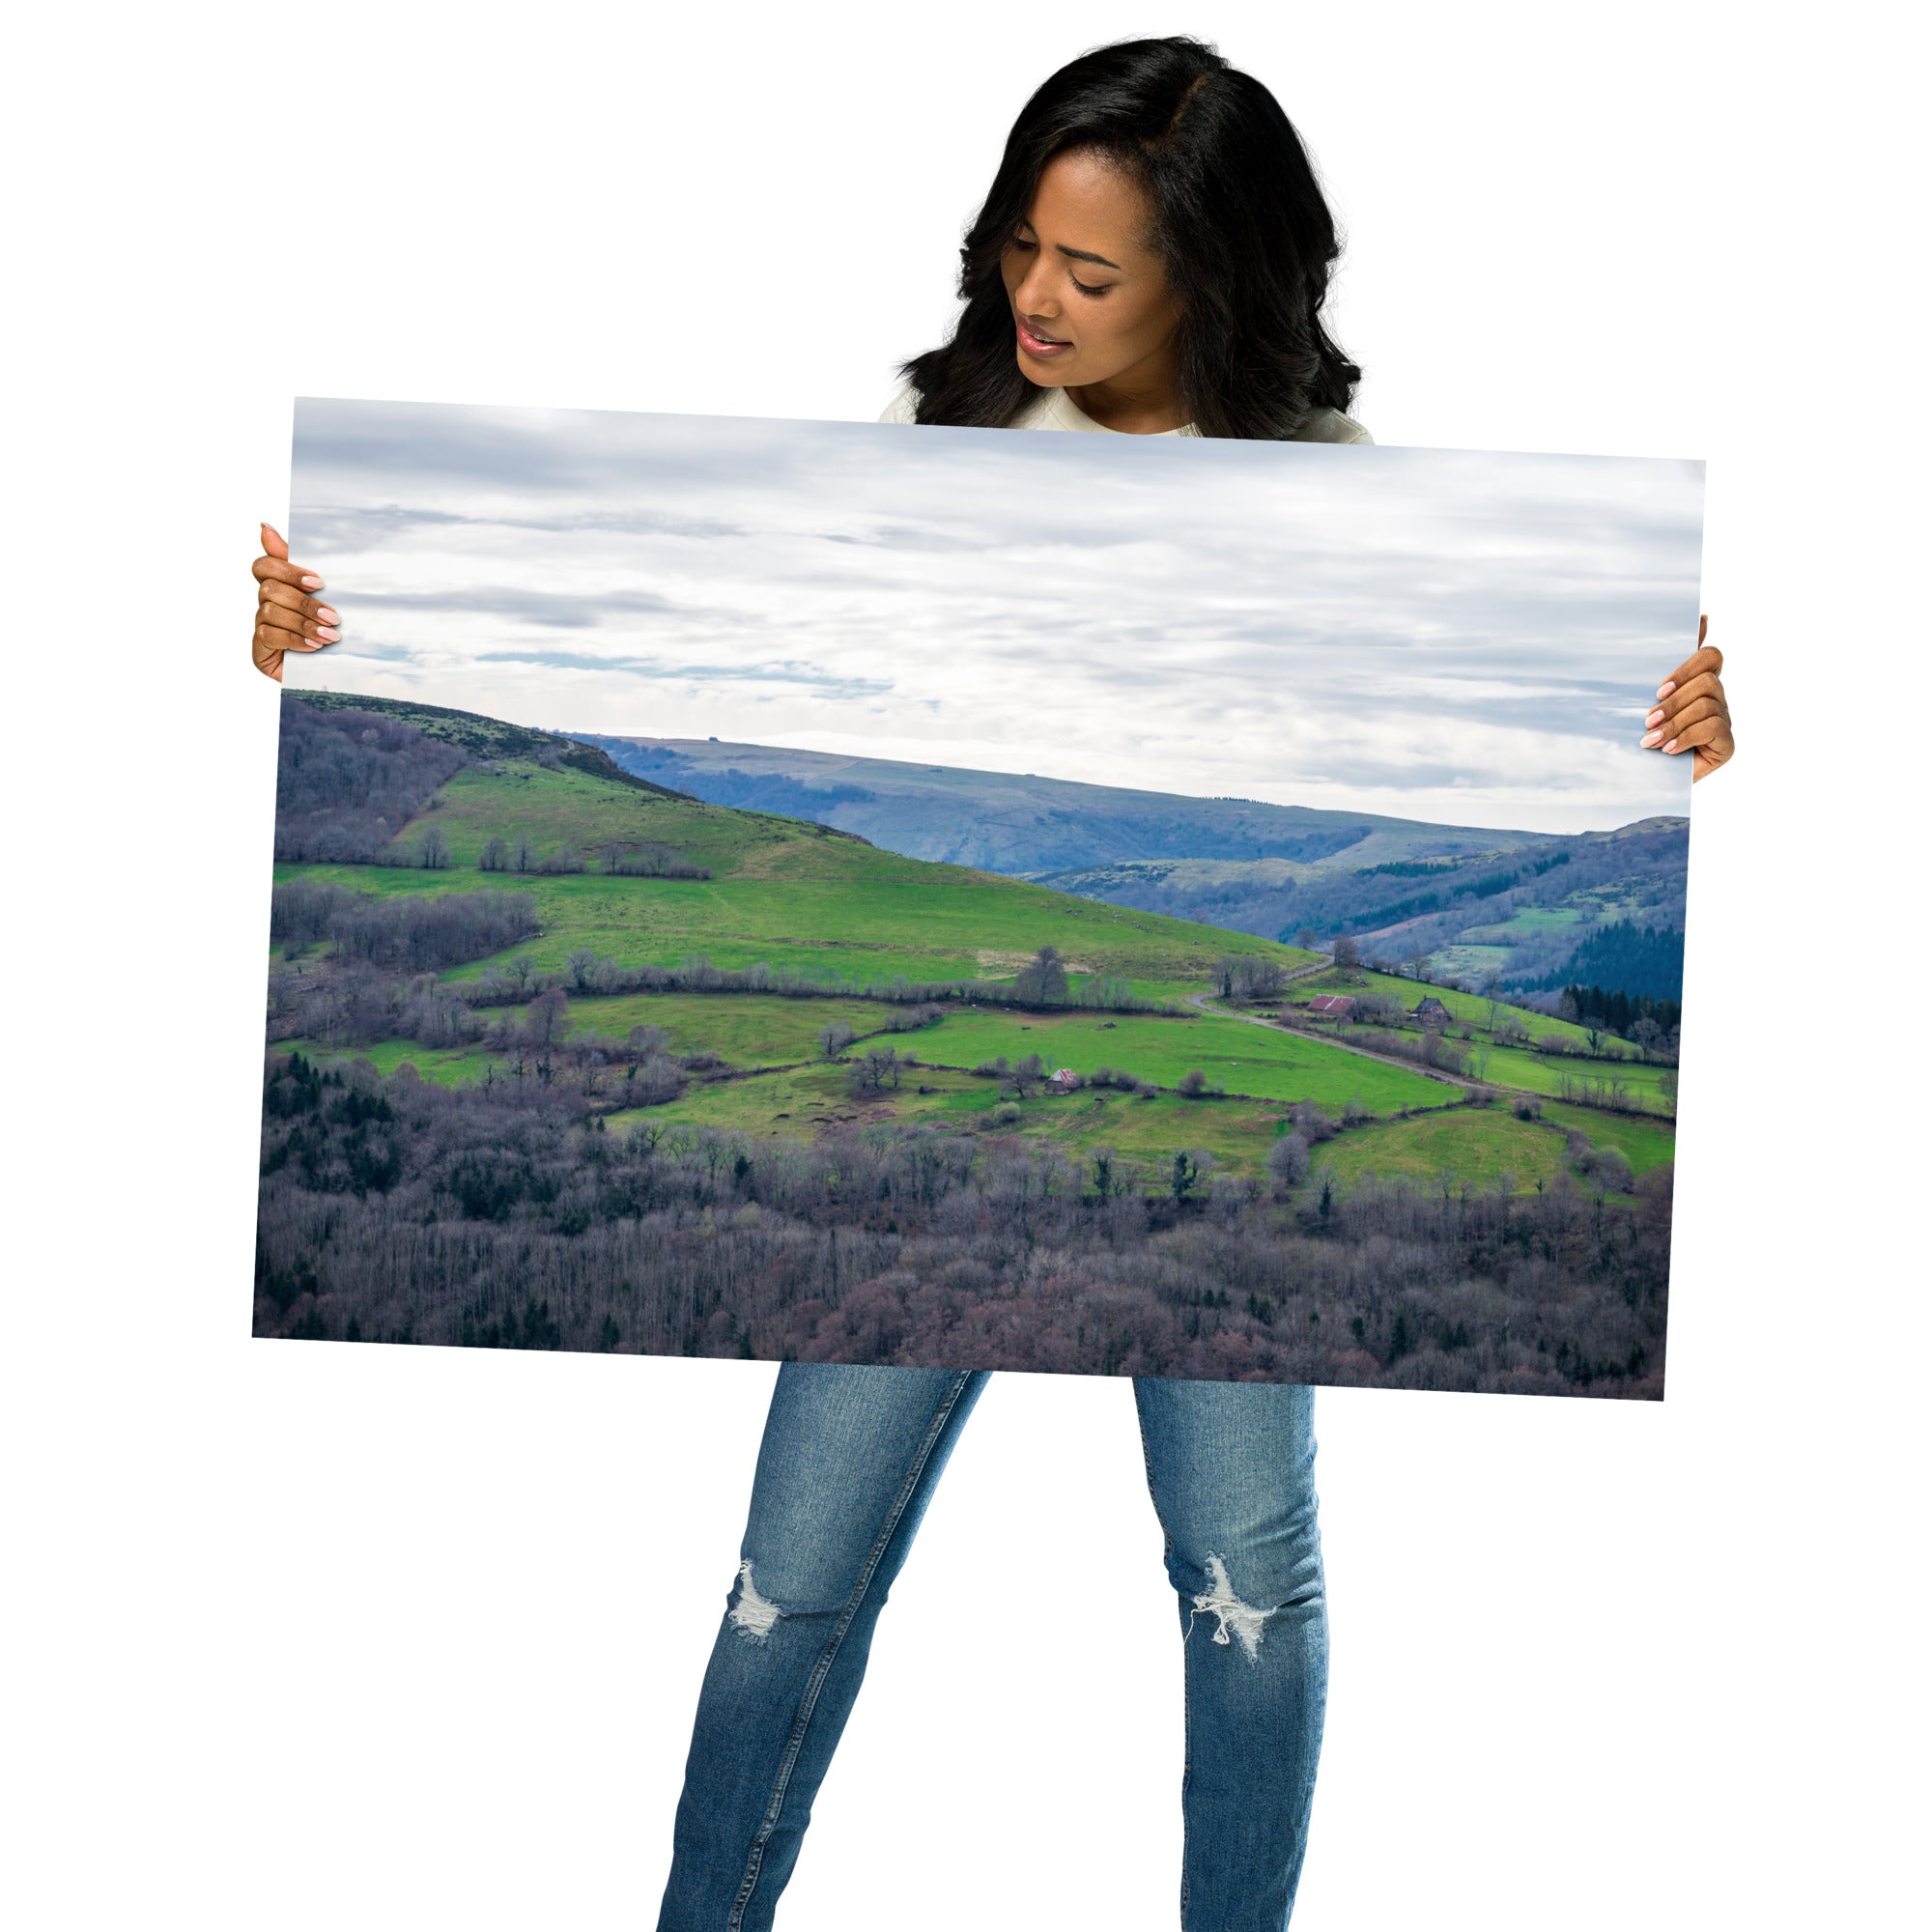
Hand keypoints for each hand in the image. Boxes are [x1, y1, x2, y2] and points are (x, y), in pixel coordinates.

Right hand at [251, 523, 338, 681]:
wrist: (335, 673)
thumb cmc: (330, 629)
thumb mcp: (325, 596)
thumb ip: (301, 565)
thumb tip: (264, 526)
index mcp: (279, 586)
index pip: (264, 565)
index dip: (288, 570)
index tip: (318, 582)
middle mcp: (265, 604)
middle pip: (270, 589)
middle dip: (304, 603)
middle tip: (334, 617)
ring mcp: (261, 626)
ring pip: (270, 611)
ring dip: (304, 623)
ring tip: (330, 636)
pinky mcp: (259, 650)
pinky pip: (268, 635)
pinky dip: (294, 639)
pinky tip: (314, 647)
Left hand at [1642, 614, 1733, 780]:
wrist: (1646, 780)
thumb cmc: (1646, 736)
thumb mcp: (1646, 702)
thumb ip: (1661, 670)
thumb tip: (1693, 622)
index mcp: (1699, 682)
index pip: (1710, 656)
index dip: (1688, 665)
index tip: (1659, 689)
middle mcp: (1716, 698)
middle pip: (1708, 680)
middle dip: (1674, 700)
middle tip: (1648, 720)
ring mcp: (1724, 719)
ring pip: (1707, 704)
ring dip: (1674, 722)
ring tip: (1651, 740)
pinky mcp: (1727, 743)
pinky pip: (1713, 727)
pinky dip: (1686, 737)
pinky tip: (1668, 749)